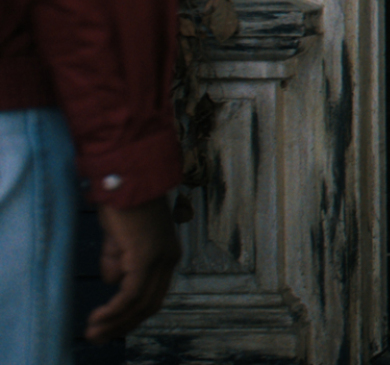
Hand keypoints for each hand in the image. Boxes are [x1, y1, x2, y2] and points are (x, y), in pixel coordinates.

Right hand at [87, 197, 180, 341]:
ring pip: (140, 303)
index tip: (109, 326)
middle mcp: (170, 258)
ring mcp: (160, 258)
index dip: (131, 315)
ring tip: (93, 332)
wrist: (126, 179)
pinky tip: (100, 317)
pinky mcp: (146, 256)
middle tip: (97, 338)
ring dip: (116, 322)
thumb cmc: (123, 204)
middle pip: (150, 304)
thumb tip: (114, 281)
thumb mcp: (120, 238)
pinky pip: (131, 293)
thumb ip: (119, 259)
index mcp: (167, 254)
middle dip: (123, 325)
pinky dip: (115, 309)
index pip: (154, 295)